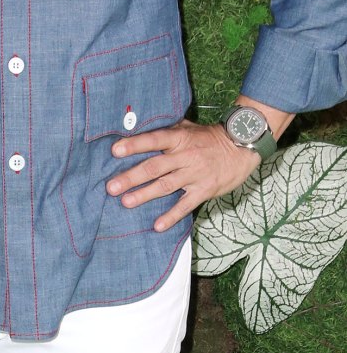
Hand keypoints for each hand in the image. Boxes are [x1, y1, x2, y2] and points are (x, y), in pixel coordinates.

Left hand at [106, 119, 260, 231]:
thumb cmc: (208, 137)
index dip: (134, 145)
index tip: (115, 151)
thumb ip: (167, 128)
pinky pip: (185, 205)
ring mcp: (194, 174)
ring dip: (144, 195)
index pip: (153, 140)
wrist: (241, 147)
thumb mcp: (187, 126)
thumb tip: (140, 126)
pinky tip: (157, 225)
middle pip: (154, 167)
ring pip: (165, 186)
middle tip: (111, 187)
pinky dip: (171, 216)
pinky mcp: (204, 190)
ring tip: (126, 202)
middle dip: (131, 177)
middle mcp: (184, 156)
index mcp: (178, 138)